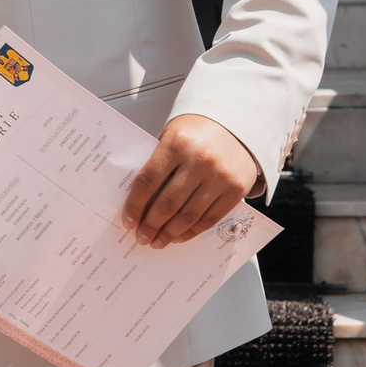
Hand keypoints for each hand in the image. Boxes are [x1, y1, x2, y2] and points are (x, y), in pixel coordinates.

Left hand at [123, 114, 262, 248]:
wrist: (238, 125)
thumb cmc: (197, 132)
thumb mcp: (172, 136)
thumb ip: (157, 163)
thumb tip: (137, 200)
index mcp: (177, 144)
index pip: (148, 181)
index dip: (135, 205)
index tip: (127, 221)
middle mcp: (199, 161)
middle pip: (168, 203)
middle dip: (150, 225)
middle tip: (141, 237)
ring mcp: (219, 177)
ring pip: (188, 215)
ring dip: (169, 233)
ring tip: (157, 242)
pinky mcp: (235, 190)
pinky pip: (209, 218)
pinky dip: (191, 231)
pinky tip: (178, 236)